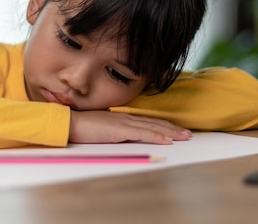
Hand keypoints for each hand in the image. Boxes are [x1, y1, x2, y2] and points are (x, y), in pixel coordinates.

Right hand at [68, 110, 190, 144]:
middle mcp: (126, 118)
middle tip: (187, 133)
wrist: (69, 123)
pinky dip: (157, 136)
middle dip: (172, 128)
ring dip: (171, 132)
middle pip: (155, 123)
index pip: (148, 122)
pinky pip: (143, 134)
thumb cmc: (82, 127)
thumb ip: (114, 131)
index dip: (163, 125)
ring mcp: (124, 123)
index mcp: (122, 118)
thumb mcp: (102, 129)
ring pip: (153, 127)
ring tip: (184, 136)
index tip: (176, 130)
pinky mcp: (120, 130)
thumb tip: (122, 136)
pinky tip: (167, 139)